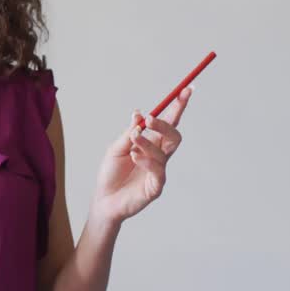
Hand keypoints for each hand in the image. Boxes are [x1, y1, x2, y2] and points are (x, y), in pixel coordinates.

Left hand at [90, 86, 191, 223]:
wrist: (103, 200)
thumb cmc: (111, 174)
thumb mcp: (116, 148)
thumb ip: (129, 133)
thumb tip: (138, 114)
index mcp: (151, 143)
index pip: (169, 122)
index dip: (178, 107)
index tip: (186, 91)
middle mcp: (159, 155)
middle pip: (174, 135)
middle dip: (166, 124)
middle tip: (150, 119)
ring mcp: (159, 171)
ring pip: (165, 151)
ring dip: (148, 142)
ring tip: (133, 140)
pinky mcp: (156, 186)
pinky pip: (158, 170)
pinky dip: (145, 159)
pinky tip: (133, 156)